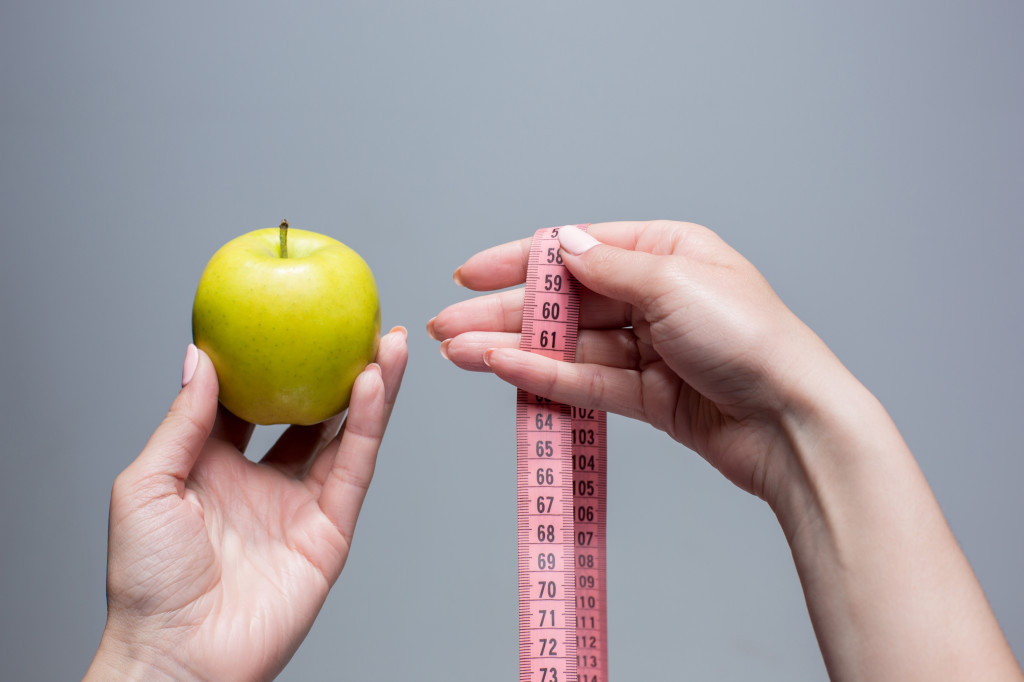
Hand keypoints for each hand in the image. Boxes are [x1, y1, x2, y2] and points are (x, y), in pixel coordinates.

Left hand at [85, 327, 407, 681]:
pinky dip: (368, 425)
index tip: (289, 319)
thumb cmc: (146, 581)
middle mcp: (263, 482)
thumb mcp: (145, 484)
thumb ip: (182, 421)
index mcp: (215, 467)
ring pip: (344, 435)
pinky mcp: (330, 530)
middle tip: (360, 325)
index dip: (273, 362)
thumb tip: (200, 358)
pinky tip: (375, 385)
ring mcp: (300, 505)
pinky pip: (352, 468)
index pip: (253, 402)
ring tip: (391, 343)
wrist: (178, 655)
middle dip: (336, 369)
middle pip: (310, 412)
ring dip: (370, 389)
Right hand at [429, 223, 1023, 680]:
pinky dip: (547, 377)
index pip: (577, 249)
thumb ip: (607, 266)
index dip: (518, 261)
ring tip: (458, 354)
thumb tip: (562, 244)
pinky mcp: (650, 395)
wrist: (792, 423)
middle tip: (448, 325)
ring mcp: (651, 348)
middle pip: (565, 302)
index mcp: (668, 251)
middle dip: (503, 312)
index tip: (468, 274)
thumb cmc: (752, 341)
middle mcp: (656, 296)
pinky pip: (587, 381)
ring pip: (568, 345)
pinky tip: (504, 371)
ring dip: (513, 348)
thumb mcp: (674, 281)